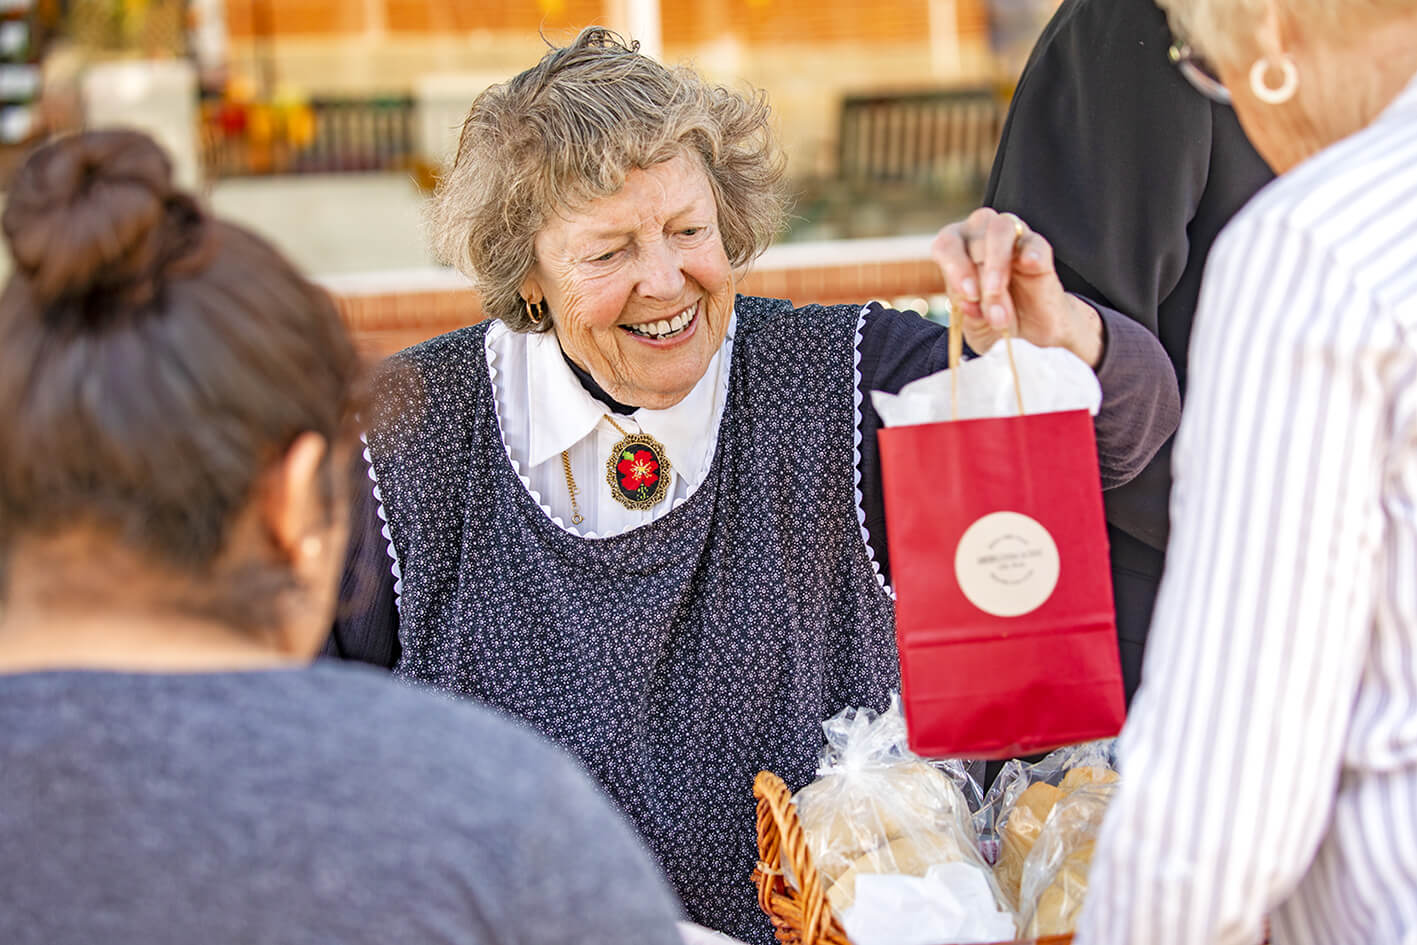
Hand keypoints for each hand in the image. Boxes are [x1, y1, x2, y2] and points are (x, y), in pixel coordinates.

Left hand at [930, 208, 1102, 368]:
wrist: (1029, 334)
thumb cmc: (992, 320)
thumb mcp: (976, 325)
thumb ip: (970, 315)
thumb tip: (968, 303)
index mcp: (957, 251)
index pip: (946, 244)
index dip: (954, 266)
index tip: (966, 294)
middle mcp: (982, 236)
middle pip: (974, 237)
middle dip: (977, 275)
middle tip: (982, 302)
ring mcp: (1012, 239)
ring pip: (1001, 229)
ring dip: (997, 262)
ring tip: (997, 292)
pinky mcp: (1040, 250)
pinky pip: (1035, 243)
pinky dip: (1031, 253)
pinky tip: (1030, 265)